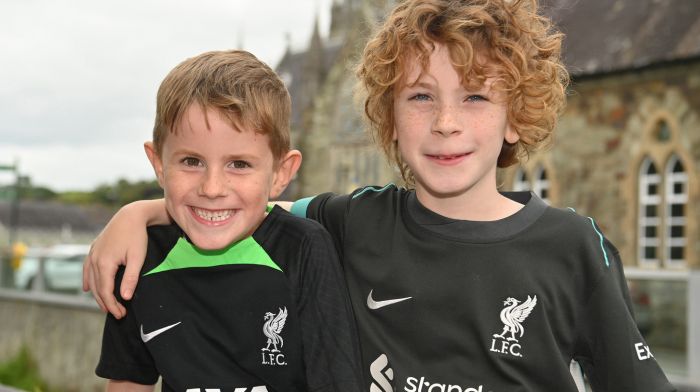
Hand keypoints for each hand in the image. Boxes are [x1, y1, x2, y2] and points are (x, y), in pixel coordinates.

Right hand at [83, 201, 153, 317]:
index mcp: (104, 263)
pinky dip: (88, 280)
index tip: (121, 314)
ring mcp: (92, 253)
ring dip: (97, 294)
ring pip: (92, 280)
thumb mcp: (138, 258)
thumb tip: (125, 297)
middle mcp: (94, 259)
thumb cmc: (137, 236)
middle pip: (97, 288)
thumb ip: (131, 278)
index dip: (113, 305)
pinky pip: (87, 268)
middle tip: (117, 314)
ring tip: (106, 305)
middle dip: (106, 303)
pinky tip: (87, 288)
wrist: (130, 215)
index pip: (106, 291)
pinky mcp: (94, 248)